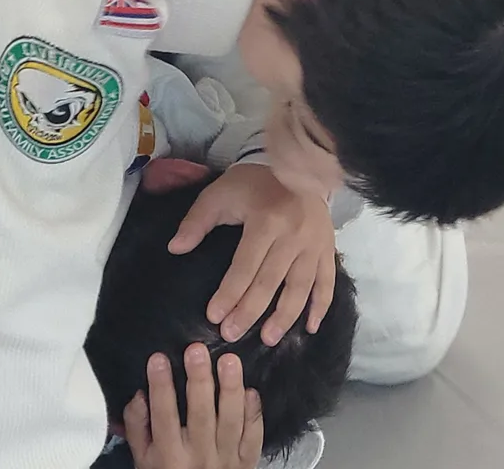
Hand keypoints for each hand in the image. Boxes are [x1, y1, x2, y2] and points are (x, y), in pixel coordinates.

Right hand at [123, 346, 262, 468]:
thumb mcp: (142, 458)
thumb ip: (138, 426)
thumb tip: (139, 394)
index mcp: (169, 455)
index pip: (164, 416)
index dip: (161, 387)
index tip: (158, 358)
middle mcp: (198, 457)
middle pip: (201, 415)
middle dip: (199, 381)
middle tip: (196, 350)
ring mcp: (226, 460)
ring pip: (230, 422)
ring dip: (231, 389)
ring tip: (229, 360)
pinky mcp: (246, 462)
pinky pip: (252, 437)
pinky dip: (253, 414)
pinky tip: (251, 390)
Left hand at [169, 162, 336, 344]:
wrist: (296, 164)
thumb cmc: (251, 183)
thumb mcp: (219, 193)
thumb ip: (197, 221)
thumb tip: (175, 249)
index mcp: (265, 220)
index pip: (245, 266)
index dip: (229, 293)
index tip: (214, 316)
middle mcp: (293, 235)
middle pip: (270, 281)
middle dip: (250, 311)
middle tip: (232, 335)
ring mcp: (315, 243)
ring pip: (301, 287)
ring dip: (285, 316)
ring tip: (269, 339)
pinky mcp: (328, 248)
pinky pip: (327, 282)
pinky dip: (320, 306)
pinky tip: (310, 328)